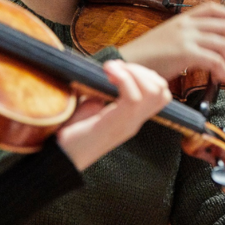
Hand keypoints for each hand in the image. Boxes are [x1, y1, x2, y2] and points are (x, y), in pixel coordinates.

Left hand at [56, 60, 170, 169]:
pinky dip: (123, 78)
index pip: (161, 94)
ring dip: (133, 71)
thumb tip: (110, 72)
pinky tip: (108, 74)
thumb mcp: (92, 105)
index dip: (146, 75)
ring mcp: (128, 124)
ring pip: (152, 91)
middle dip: (141, 70)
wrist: (62, 155)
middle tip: (117, 69)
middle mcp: (135, 121)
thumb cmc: (73, 130)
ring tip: (111, 70)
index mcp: (132, 117)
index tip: (121, 70)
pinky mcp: (116, 124)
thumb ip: (104, 91)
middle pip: (162, 90)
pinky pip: (133, 97)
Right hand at [119, 2, 224, 82]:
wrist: (129, 62)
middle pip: (223, 26)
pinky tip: (217, 77)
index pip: (212, 8)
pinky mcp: (186, 53)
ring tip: (223, 72)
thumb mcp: (167, 37)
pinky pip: (215, 60)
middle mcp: (185, 25)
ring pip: (222, 44)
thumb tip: (205, 47)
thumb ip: (186, 36)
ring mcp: (186, 38)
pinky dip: (221, 70)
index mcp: (181, 19)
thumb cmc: (146, 56)